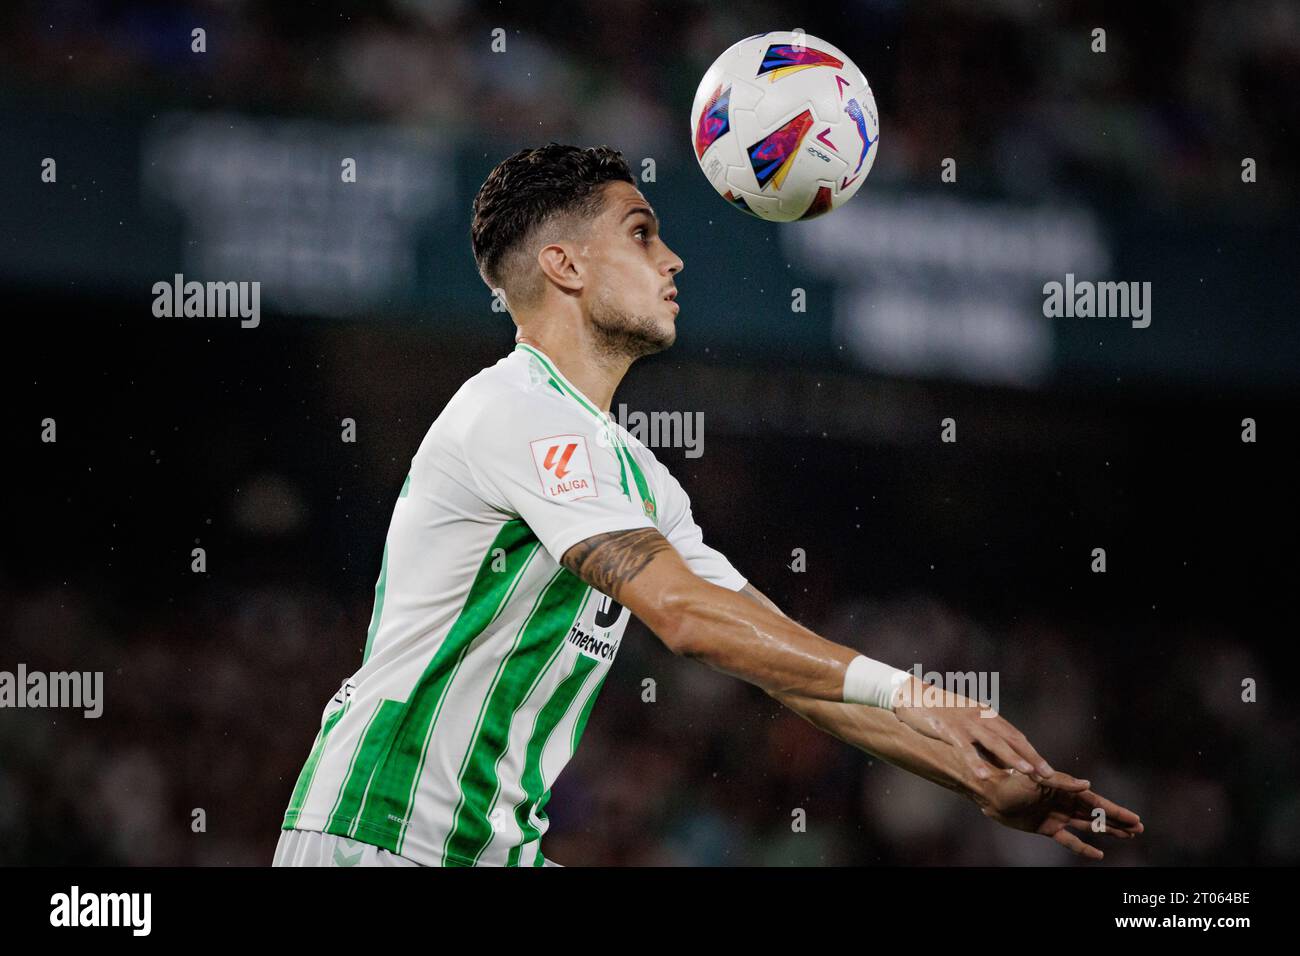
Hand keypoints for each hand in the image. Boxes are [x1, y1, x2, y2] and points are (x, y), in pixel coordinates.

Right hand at [891, 676, 1087, 791]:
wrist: (912, 694)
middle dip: (1031, 757)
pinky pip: (965, 748)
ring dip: (1013, 758)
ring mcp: (966, 723)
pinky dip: (975, 761)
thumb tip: (997, 756)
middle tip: (1049, 775)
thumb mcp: (965, 718)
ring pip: (994, 743)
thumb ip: (981, 733)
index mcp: (986, 715)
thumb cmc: (939, 709)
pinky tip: (984, 775)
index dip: (1032, 752)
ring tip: (1028, 774)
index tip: (1048, 769)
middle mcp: (981, 717)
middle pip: (1012, 739)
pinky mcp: (949, 729)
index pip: (1015, 735)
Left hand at [971, 766, 1144, 859]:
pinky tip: (1098, 854)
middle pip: (1097, 814)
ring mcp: (1057, 815)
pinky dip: (1083, 848)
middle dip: (1118, 821)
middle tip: (1139, 829)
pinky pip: (1069, 840)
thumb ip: (1061, 782)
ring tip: (1127, 836)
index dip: (1116, 811)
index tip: (1135, 818)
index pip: (1096, 802)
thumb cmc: (1011, 781)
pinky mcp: (1046, 827)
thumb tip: (1088, 784)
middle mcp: (1064, 802)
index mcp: (1065, 788)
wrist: (989, 791)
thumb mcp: (1036, 779)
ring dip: (1106, 831)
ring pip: (1088, 826)